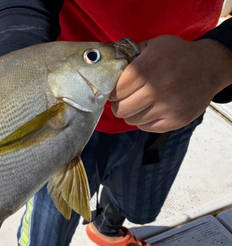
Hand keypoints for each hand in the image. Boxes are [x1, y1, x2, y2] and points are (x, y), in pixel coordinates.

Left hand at [110, 35, 231, 132]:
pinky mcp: (176, 120)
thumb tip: (108, 70)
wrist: (210, 67)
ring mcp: (167, 107)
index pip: (116, 90)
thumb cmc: (177, 55)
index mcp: (148, 68)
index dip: (113, 91)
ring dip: (132, 113)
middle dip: (119, 104)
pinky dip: (145, 120)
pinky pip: (146, 127)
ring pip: (131, 120)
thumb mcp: (153, 45)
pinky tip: (152, 109)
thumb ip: (129, 57)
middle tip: (125, 98)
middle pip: (120, 109)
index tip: (116, 89)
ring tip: (140, 103)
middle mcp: (157, 89)